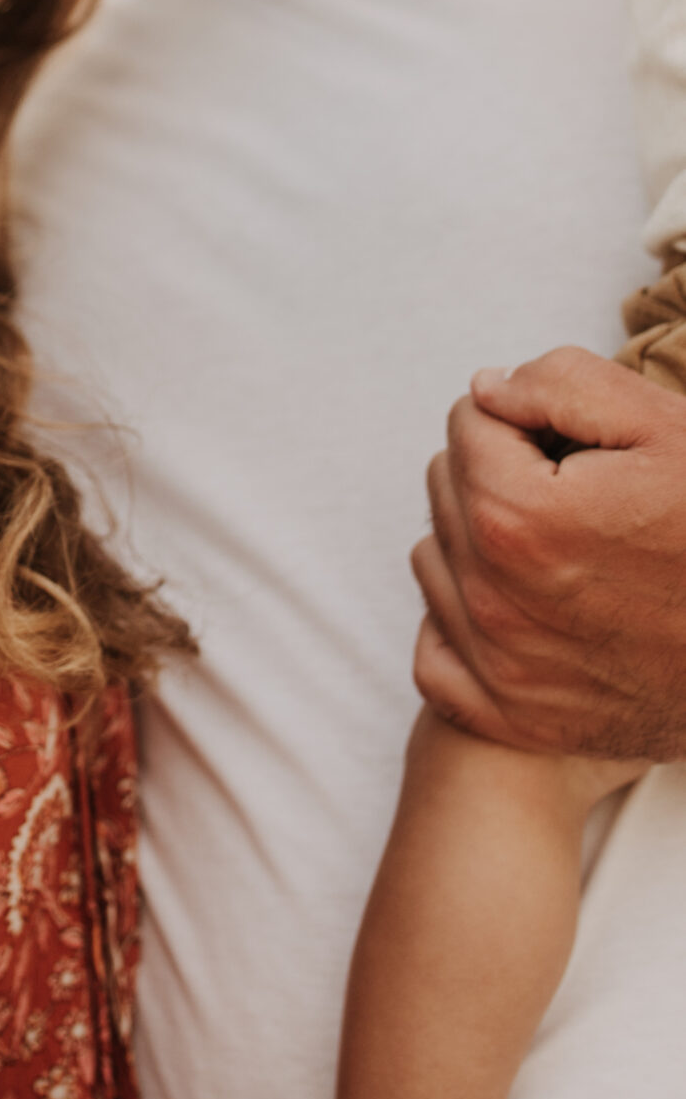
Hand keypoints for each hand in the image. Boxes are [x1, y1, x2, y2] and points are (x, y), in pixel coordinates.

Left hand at [411, 348, 685, 757]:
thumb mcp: (664, 426)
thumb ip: (560, 384)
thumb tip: (486, 391)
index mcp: (516, 515)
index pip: (469, 421)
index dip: (529, 419)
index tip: (581, 447)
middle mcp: (492, 594)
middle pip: (447, 485)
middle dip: (500, 470)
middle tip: (578, 491)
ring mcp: (497, 664)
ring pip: (436, 556)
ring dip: (479, 539)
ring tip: (562, 546)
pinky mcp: (510, 714)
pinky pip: (436, 648)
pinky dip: (466, 623)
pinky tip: (527, 606)